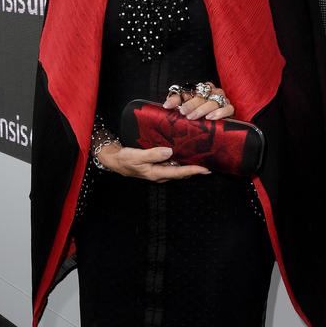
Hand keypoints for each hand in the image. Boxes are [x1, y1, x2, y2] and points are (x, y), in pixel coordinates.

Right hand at [95, 141, 210, 181]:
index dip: (193, 170)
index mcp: (156, 173)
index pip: (179, 172)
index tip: (206, 169)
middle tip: (210, 164)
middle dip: (196, 169)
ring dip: (190, 165)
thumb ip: (152, 154)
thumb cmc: (124, 159)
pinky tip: (186, 154)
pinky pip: (172, 165)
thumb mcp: (137, 155)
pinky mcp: (157, 166)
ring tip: (202, 159)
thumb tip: (169, 152)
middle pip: (182, 173)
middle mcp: (160, 174)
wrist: (114, 160)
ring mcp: (159, 171)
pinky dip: (181, 161)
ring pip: (178, 169)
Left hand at [162, 81, 234, 119]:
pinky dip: (220, 112)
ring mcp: (222, 99)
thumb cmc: (198, 113)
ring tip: (193, 117)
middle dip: (191, 104)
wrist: (216, 124)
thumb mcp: (185, 107)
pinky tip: (211, 117)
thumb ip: (175, 102)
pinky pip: (228, 108)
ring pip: (213, 102)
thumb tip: (166, 105)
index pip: (188, 90)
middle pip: (201, 96)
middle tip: (183, 113)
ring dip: (202, 109)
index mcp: (200, 89)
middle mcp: (212, 91)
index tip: (169, 106)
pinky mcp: (230, 108)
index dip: (178, 98)